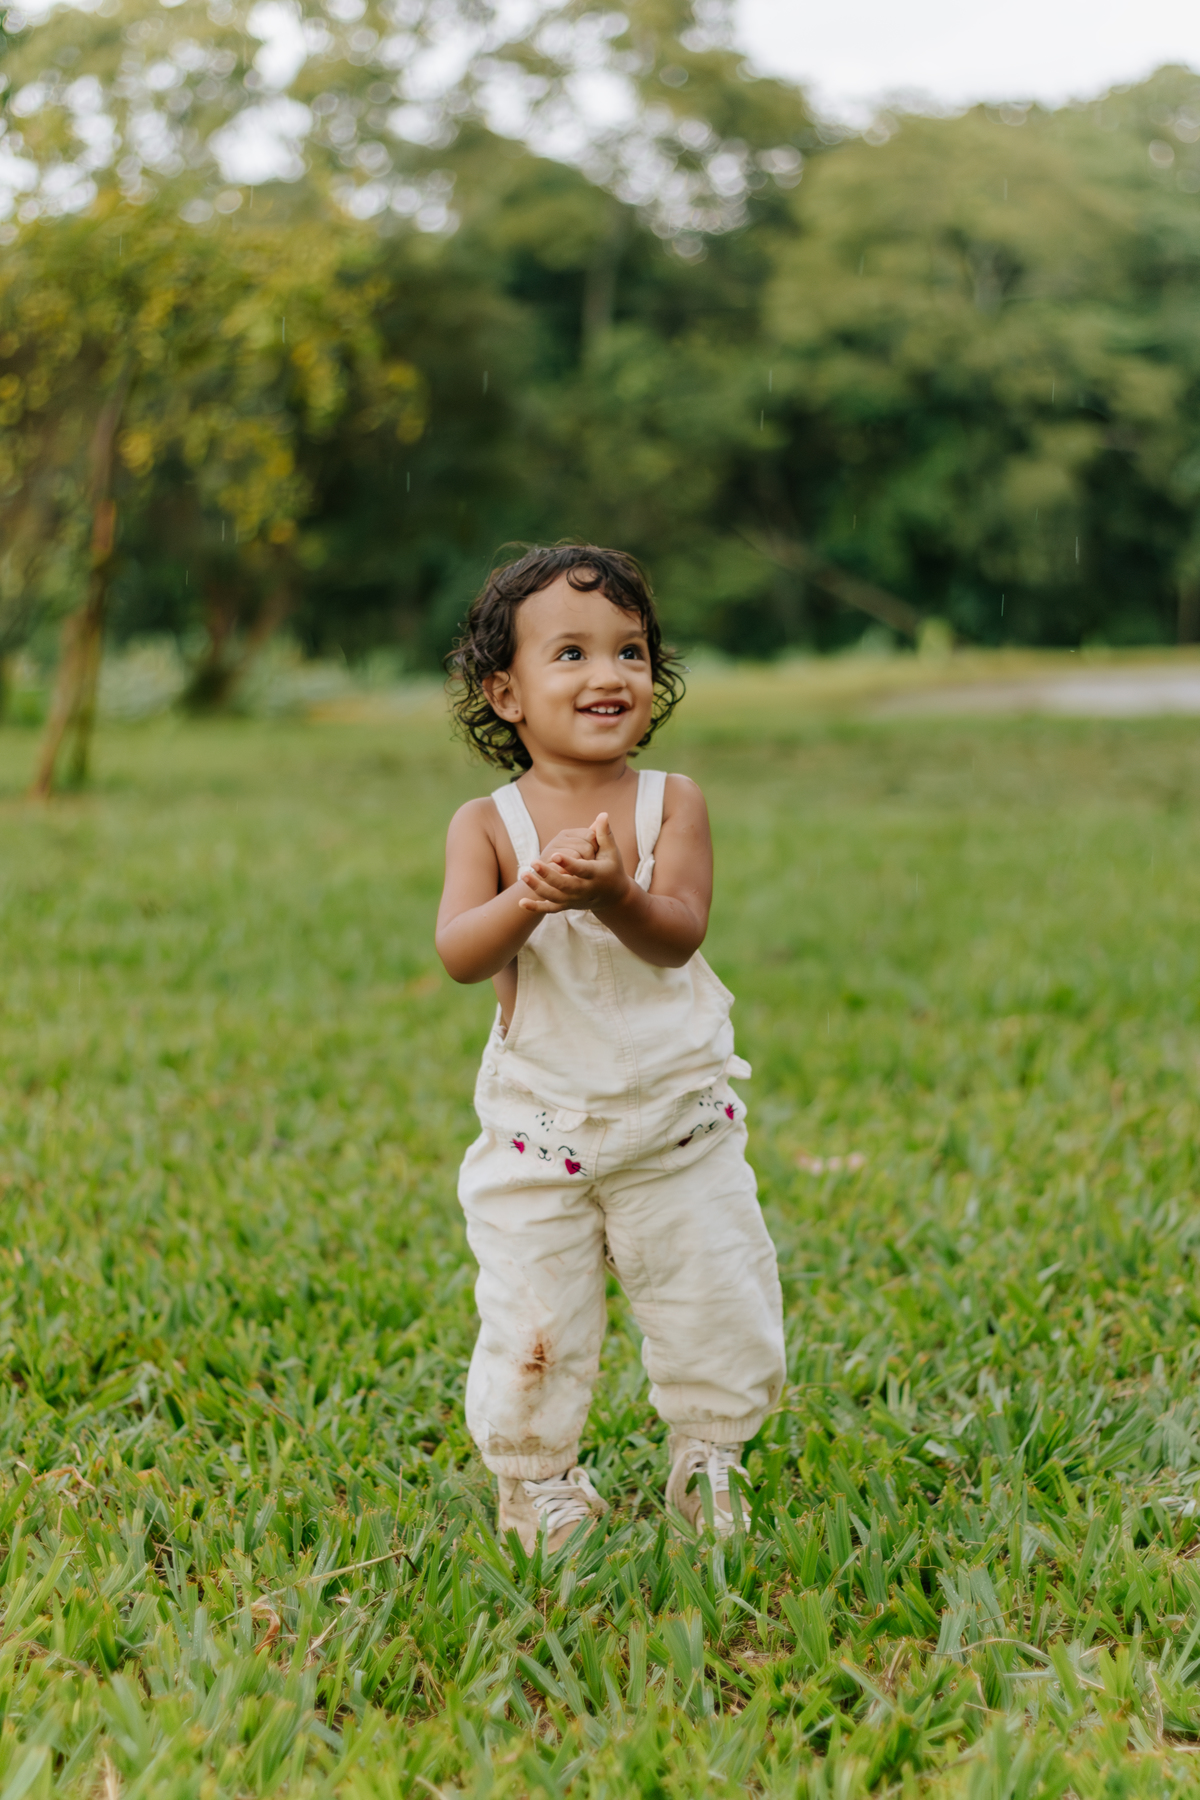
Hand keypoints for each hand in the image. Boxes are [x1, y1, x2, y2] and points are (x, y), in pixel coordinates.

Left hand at [517, 813, 631, 914]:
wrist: (613, 896)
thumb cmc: (611, 867)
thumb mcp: (611, 852)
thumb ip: (604, 834)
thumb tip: (602, 814)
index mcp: (596, 875)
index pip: (581, 869)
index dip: (568, 863)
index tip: (555, 854)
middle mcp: (585, 890)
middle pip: (565, 884)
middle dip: (548, 875)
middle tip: (533, 862)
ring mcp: (575, 899)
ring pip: (554, 896)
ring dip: (538, 888)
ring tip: (523, 875)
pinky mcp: (567, 906)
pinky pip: (550, 909)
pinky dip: (536, 908)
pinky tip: (521, 903)